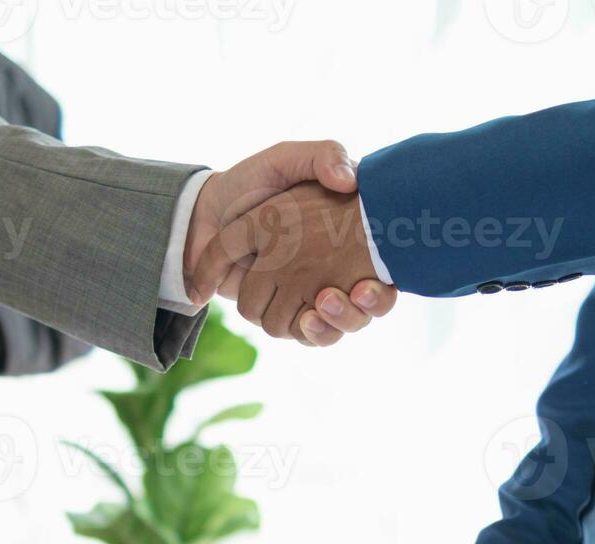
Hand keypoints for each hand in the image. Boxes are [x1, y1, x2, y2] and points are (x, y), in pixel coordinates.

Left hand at [183, 141, 396, 344]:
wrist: (207, 212)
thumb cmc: (254, 183)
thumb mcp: (291, 157)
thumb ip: (324, 155)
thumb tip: (351, 180)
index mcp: (348, 239)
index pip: (387, 268)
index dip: (386, 284)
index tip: (372, 281)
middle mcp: (335, 271)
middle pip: (364, 308)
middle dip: (359, 306)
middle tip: (351, 291)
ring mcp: (311, 296)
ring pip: (341, 326)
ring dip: (337, 320)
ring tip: (325, 299)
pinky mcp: (288, 315)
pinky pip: (311, 338)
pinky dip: (312, 333)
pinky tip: (307, 318)